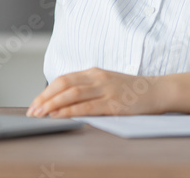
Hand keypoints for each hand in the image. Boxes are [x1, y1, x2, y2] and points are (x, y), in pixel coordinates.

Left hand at [26, 67, 167, 117]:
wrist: (157, 91)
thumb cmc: (131, 90)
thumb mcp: (107, 83)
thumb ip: (88, 88)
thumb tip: (63, 101)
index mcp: (93, 72)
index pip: (63, 79)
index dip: (46, 91)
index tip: (35, 103)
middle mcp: (97, 78)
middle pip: (63, 85)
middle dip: (44, 98)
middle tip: (32, 111)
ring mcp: (106, 89)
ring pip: (72, 94)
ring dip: (53, 105)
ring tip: (40, 114)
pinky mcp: (114, 103)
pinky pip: (87, 107)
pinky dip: (70, 111)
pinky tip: (60, 116)